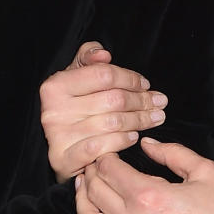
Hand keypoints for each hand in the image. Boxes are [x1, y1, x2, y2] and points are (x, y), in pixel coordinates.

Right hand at [39, 41, 168, 180]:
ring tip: (155, 117)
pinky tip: (133, 136)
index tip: (145, 84)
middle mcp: (54, 110)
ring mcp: (59, 136)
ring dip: (140, 120)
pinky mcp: (65, 159)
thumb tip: (103, 55)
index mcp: (56, 85)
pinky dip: (123, 140)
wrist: (59, 147)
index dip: (130, 78)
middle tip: (159, 102)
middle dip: (141, 100)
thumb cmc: (72, 108)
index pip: (104, 75)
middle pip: (113, 100)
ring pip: (113, 123)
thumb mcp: (76, 77)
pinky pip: (103, 147)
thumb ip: (88, 59)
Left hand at [76, 139, 213, 213]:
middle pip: (95, 193)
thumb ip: (171, 153)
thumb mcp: (204, 170)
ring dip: (85, 205)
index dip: (104, 156)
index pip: (108, 169)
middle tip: (97, 168)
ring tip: (91, 194)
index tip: (108, 153)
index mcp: (149, 195)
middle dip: (92, 175)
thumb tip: (146, 144)